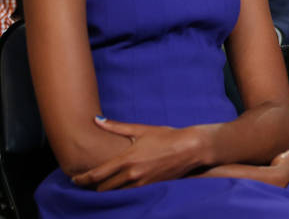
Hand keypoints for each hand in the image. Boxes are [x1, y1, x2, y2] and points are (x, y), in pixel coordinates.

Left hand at [71, 117, 206, 190]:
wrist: (191, 148)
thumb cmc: (168, 136)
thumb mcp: (142, 130)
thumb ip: (117, 127)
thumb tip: (97, 120)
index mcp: (127, 160)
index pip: (96, 175)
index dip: (81, 179)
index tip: (74, 179)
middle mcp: (131, 175)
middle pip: (103, 188)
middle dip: (92, 186)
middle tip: (85, 181)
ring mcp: (141, 182)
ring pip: (115, 192)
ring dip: (106, 189)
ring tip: (99, 183)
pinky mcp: (150, 186)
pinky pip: (128, 191)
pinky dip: (120, 189)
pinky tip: (119, 183)